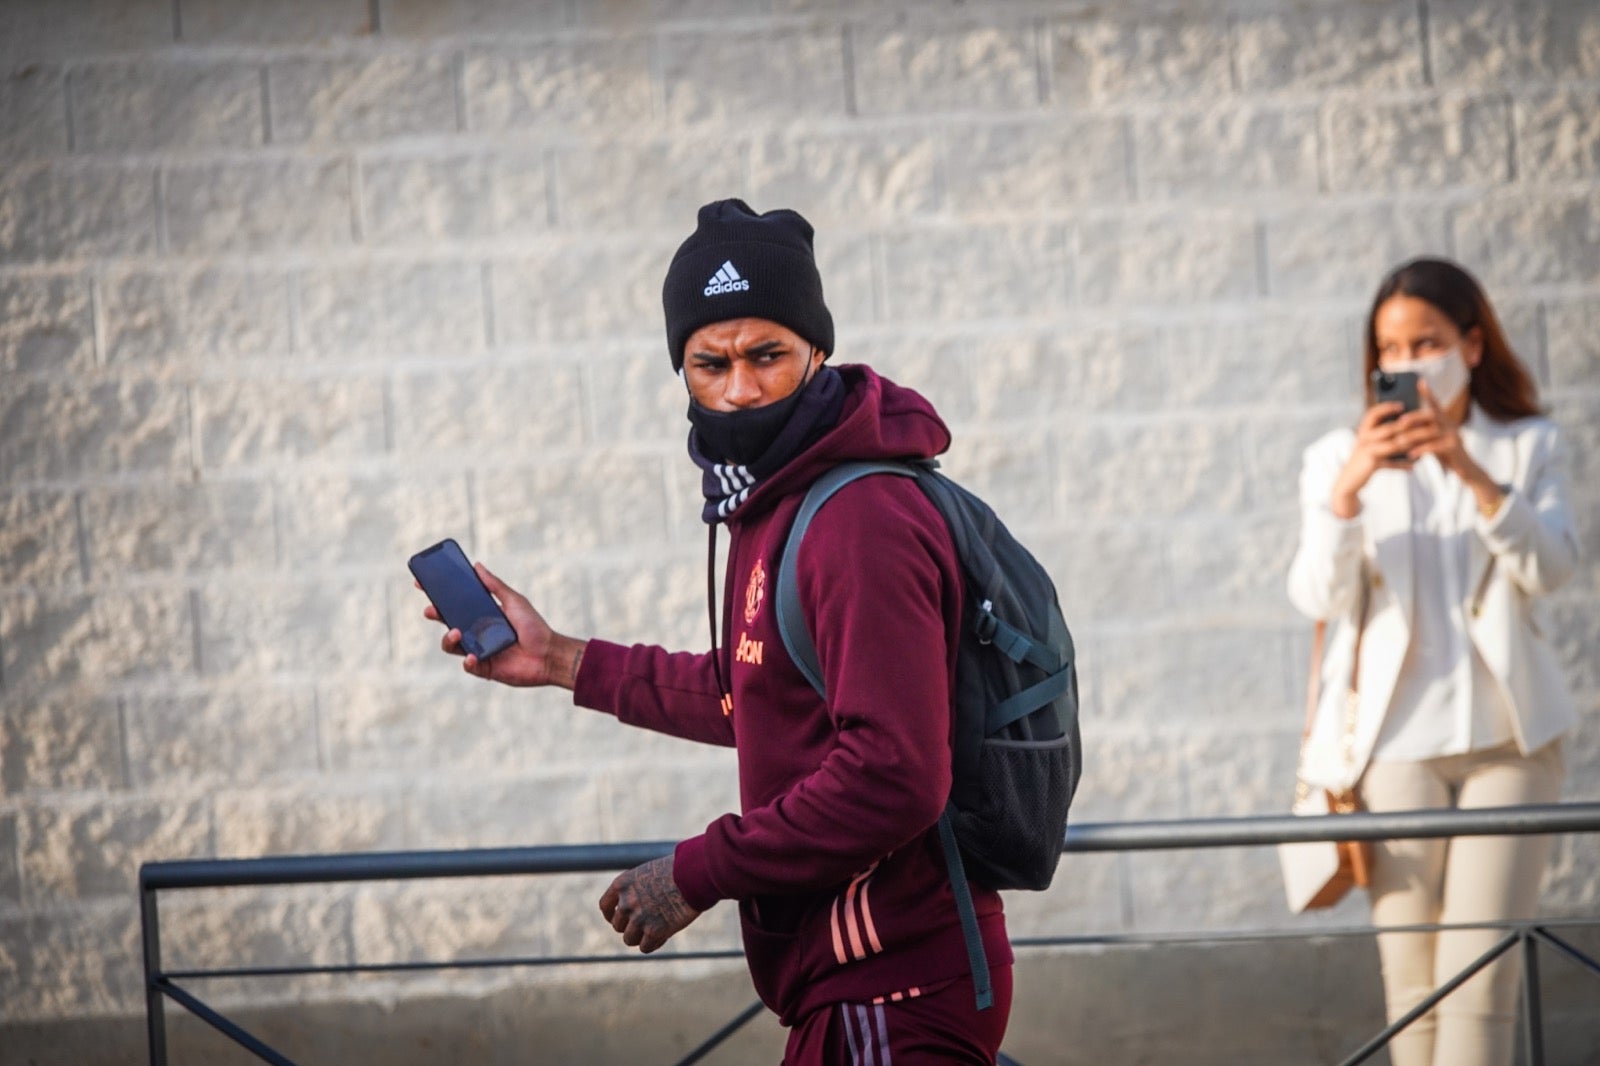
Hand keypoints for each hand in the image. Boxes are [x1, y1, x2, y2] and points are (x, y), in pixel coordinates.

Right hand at [417, 562, 585, 688]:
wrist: (549, 654)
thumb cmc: (534, 626)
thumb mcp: (513, 601)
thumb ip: (494, 585)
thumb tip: (476, 565)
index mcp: (482, 615)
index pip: (456, 604)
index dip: (438, 596)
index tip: (422, 584)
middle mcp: (477, 632)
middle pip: (448, 623)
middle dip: (436, 615)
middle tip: (431, 610)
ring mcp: (479, 651)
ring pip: (452, 646)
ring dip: (448, 639)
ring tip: (456, 632)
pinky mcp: (484, 668)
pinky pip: (468, 666)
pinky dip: (468, 661)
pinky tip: (473, 656)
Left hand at [598, 855, 701, 953]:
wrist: (692, 875)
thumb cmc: (677, 869)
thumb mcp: (649, 872)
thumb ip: (637, 889)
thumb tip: (636, 908)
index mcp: (621, 884)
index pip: (604, 906)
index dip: (611, 914)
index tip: (618, 918)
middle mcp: (626, 902)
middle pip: (618, 925)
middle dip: (630, 926)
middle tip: (645, 923)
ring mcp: (639, 918)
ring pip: (629, 939)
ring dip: (641, 937)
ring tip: (656, 930)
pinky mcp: (654, 931)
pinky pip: (645, 947)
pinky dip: (653, 943)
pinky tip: (664, 936)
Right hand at [1329, 401, 1412, 516]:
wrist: (1349, 480)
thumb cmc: (1363, 459)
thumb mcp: (1369, 444)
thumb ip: (1382, 434)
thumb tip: (1405, 424)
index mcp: (1363, 430)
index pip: (1373, 413)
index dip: (1387, 407)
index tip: (1401, 405)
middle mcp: (1363, 438)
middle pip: (1387, 429)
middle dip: (1406, 426)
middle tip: (1421, 424)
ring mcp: (1367, 451)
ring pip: (1392, 445)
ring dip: (1409, 445)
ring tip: (1422, 444)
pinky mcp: (1371, 464)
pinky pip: (1391, 463)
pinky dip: (1402, 465)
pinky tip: (1412, 466)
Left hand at [1403, 380, 1502, 512]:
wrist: (1464, 469)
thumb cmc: (1443, 452)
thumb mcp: (1433, 438)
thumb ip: (1422, 429)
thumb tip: (1401, 423)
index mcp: (1444, 420)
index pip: (1436, 404)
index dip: (1428, 393)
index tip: (1420, 381)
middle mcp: (1450, 424)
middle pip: (1431, 415)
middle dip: (1414, 417)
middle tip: (1400, 422)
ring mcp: (1453, 435)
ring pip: (1431, 431)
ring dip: (1413, 436)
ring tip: (1399, 441)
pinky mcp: (1454, 448)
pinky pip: (1435, 446)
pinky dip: (1421, 449)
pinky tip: (1411, 454)